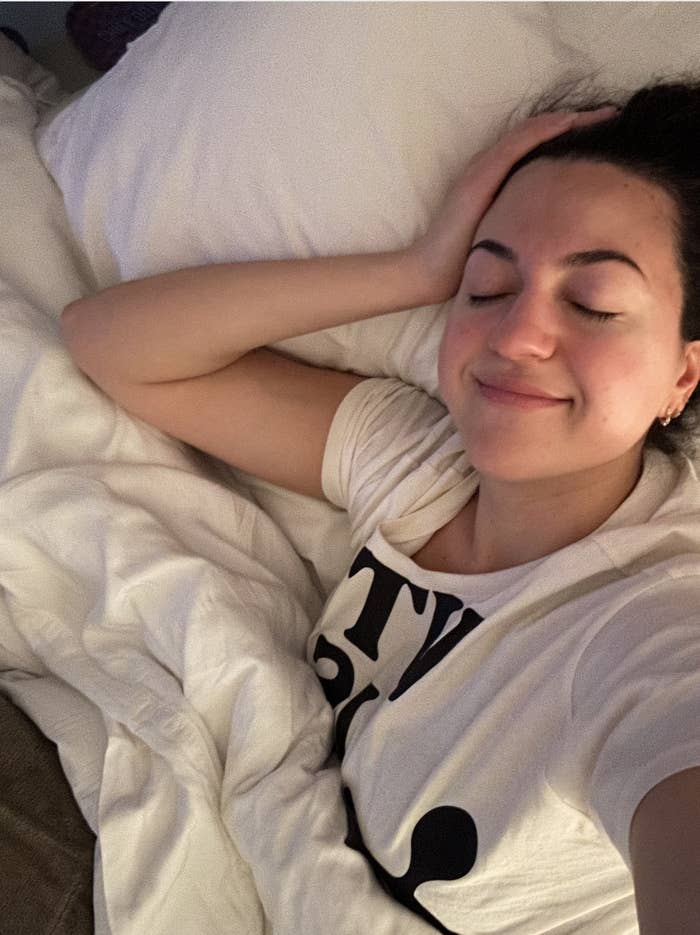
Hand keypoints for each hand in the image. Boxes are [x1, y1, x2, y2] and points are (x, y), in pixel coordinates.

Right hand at [411, 106, 618, 302]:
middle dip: (578, 123)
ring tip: (602, 115)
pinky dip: (545, 130)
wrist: (429, 272)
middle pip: (540, 134)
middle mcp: (490, 167)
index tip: (605, 137)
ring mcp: (483, 168)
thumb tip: (559, 238)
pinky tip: (570, 123)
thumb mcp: (505, 242)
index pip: (539, 150)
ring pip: (532, 131)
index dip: (571, 138)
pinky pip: (517, 144)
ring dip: (568, 120)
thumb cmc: (463, 265)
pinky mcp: (480, 175)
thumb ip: (526, 230)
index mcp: (497, 182)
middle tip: (613, 115)